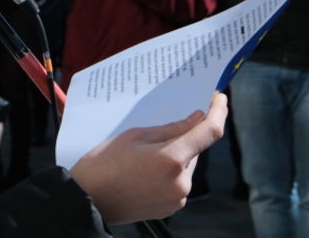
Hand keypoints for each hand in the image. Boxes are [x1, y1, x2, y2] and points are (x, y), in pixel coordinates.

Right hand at [71, 93, 226, 224]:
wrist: (88, 200)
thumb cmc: (104, 164)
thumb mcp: (133, 136)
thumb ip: (169, 128)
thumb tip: (195, 119)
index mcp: (171, 159)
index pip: (208, 132)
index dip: (218, 113)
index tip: (219, 99)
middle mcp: (181, 181)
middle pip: (194, 149)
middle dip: (183, 137)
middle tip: (158, 131)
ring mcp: (178, 198)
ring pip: (186, 166)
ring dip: (175, 156)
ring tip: (143, 156)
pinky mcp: (172, 208)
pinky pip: (178, 182)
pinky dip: (169, 172)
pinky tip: (145, 171)